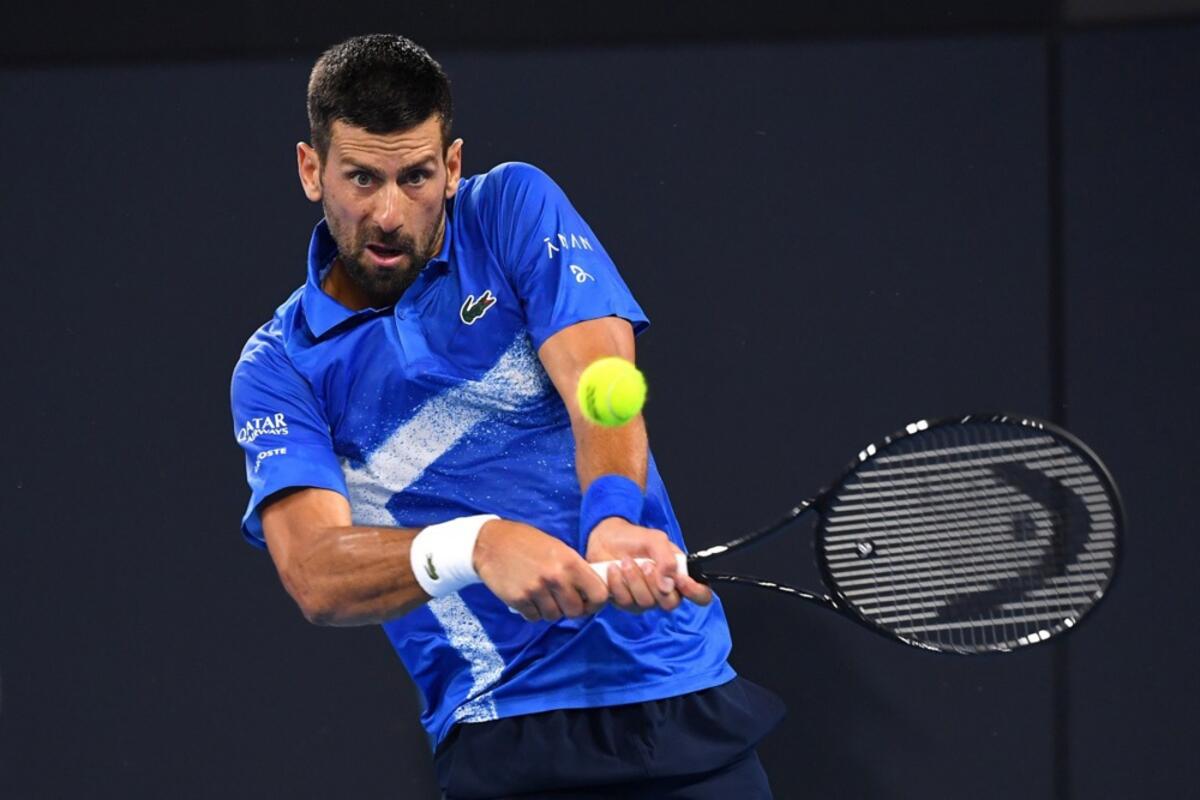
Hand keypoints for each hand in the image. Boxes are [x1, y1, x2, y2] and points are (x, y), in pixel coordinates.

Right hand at [473, 518, 608, 621]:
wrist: (492, 543)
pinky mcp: (518, 599)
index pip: (599, 595)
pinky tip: (528, 597)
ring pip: (554, 616)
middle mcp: (556, 577)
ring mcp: (536, 589)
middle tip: (561, 600)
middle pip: (575, 611)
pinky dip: (532, 611)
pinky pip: (534, 617)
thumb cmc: (527, 543)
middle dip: (570, 609)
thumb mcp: (558, 549)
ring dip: (550, 610)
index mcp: (570, 562)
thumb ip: (575, 570)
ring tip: (541, 595)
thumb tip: (591, 592)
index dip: (596, 603)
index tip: (588, 602)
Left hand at [585, 518, 712, 613]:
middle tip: (645, 564)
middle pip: (671, 603)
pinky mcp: (627, 603)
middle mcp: (666, 591)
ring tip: (625, 561)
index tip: (681, 580)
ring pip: (646, 603)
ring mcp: (646, 599)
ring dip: (634, 580)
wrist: (605, 539)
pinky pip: (626, 602)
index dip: (696, 592)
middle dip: (654, 583)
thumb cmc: (634, 538)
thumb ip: (667, 559)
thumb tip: (669, 584)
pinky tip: (612, 569)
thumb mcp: (655, 540)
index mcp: (679, 575)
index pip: (701, 595)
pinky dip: (618, 584)